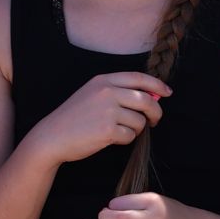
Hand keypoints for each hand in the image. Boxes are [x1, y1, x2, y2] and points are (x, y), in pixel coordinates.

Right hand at [31, 69, 167, 166]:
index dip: (157, 85)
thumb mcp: (92, 95)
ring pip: (140, 121)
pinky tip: (110, 139)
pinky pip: (130, 136)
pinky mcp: (108, 130)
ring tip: (118, 131)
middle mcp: (107, 92)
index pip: (139, 78)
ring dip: (135, 130)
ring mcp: (108, 111)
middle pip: (146, 100)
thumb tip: (151, 97)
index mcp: (103, 80)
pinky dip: (125, 140)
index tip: (167, 92)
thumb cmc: (74, 118)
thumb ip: (118, 92)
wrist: (52, 136)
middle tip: (154, 121)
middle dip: (155, 113)